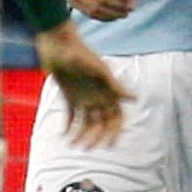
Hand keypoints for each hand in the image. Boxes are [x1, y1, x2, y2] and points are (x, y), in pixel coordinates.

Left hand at [34, 21, 129, 146]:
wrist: (57, 43)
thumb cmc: (79, 53)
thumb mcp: (97, 69)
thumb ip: (114, 85)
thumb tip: (133, 99)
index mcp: (108, 91)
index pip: (116, 117)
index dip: (114, 131)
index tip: (109, 145)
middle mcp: (98, 97)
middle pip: (101, 123)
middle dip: (96, 137)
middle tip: (86, 148)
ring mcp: (83, 98)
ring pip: (85, 123)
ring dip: (81, 135)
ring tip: (72, 144)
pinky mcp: (69, 97)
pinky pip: (71, 116)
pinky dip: (68, 126)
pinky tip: (63, 135)